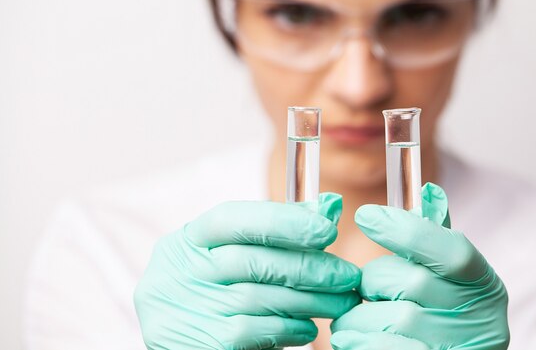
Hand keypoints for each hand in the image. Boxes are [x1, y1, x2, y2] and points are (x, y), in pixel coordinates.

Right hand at [134, 193, 360, 349]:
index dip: (281, 221)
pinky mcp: (199, 342)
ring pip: (259, 298)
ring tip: (340, 303)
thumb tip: (329, 206)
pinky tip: (308, 327)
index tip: (327, 228)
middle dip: (309, 268)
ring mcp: (185, 308)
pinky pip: (253, 331)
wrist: (188, 338)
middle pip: (252, 261)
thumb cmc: (221, 290)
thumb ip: (280, 231)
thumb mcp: (239, 254)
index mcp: (188, 240)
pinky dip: (288, 328)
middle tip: (348, 276)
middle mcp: (180, 271)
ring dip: (309, 301)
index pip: (232, 219)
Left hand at [331, 183, 508, 349]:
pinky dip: (357, 339)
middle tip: (368, 288)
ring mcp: (456, 348)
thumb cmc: (440, 321)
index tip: (366, 215)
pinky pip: (380, 348)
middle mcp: (480, 320)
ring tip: (358, 317)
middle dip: (376, 279)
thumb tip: (429, 192)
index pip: (452, 251)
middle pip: (412, 281)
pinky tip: (351, 336)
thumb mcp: (448, 280)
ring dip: (360, 314)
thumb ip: (435, 241)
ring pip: (392, 317)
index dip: (406, 230)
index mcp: (485, 286)